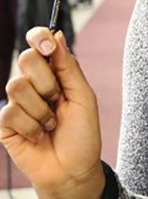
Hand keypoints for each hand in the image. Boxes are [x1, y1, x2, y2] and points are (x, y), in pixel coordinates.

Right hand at [0, 29, 104, 197]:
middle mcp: (33, 84)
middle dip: (46, 81)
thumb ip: (69, 67)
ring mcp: (17, 102)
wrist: (73, 168)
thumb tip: (58, 35)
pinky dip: (31, 126)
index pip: (38, 44)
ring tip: (51, 123)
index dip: (39, 38)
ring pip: (17, 86)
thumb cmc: (83, 133)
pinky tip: (39, 135)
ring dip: (41, 109)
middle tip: (57, 100)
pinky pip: (10, 111)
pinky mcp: (5, 123)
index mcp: (54, 73)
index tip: (47, 45)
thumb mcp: (83, 96)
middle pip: (25, 59)